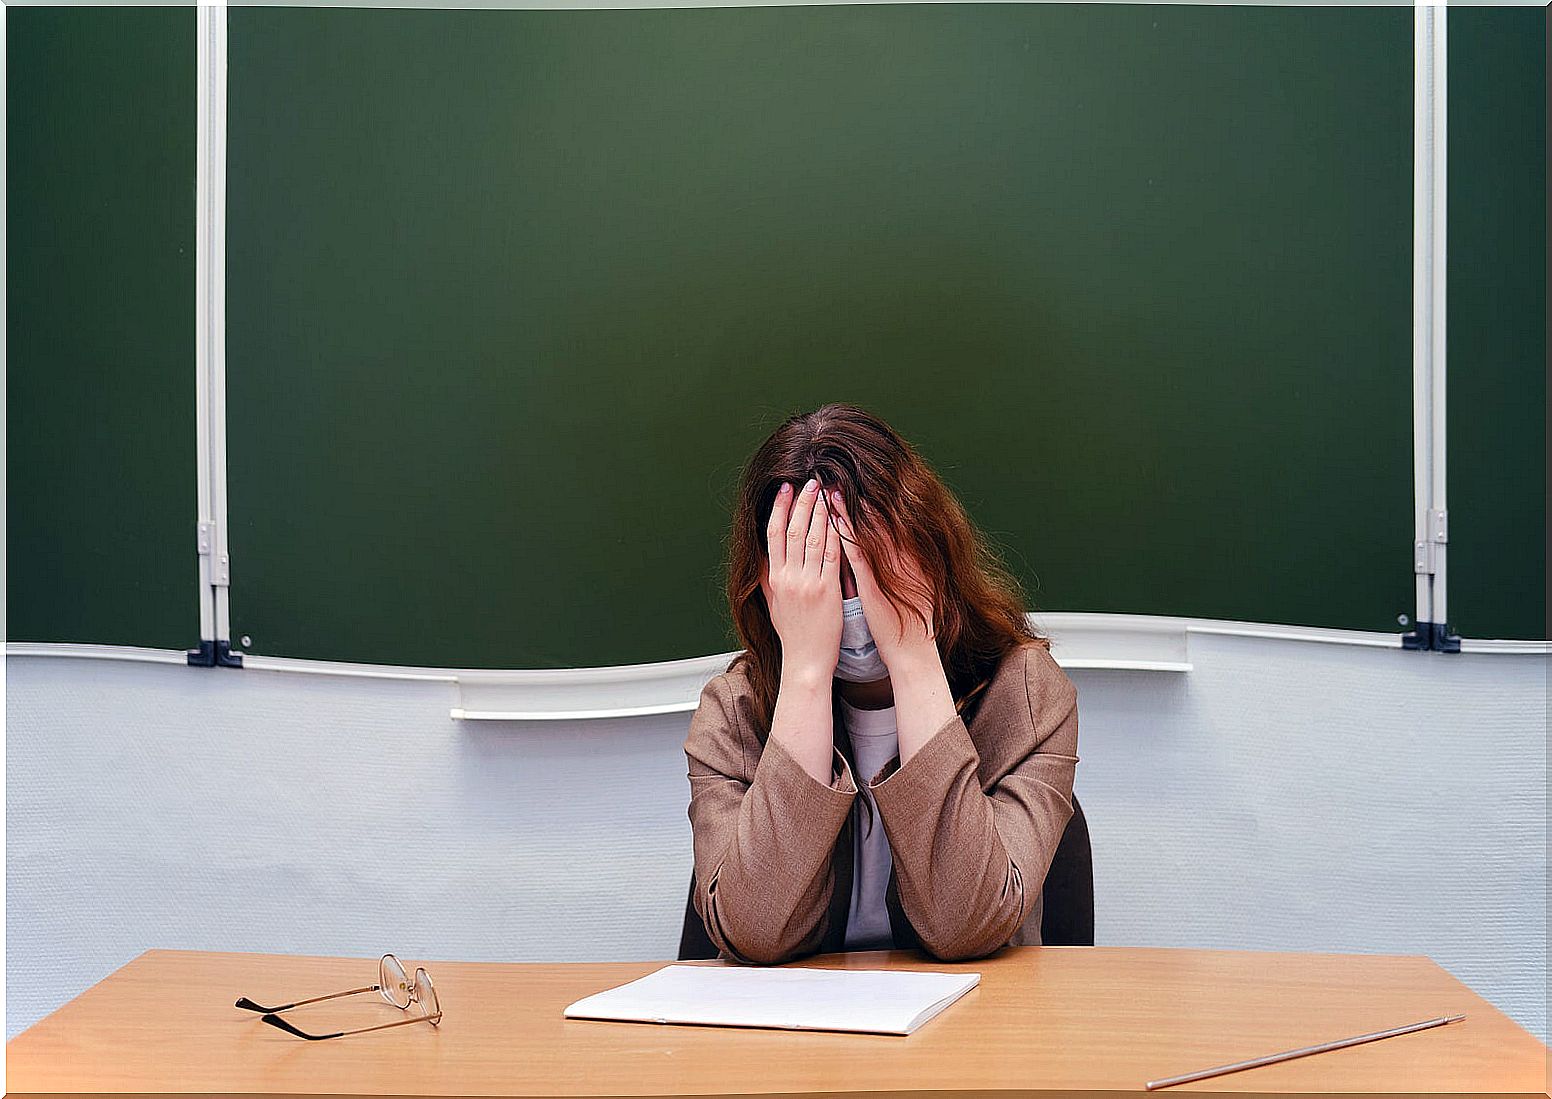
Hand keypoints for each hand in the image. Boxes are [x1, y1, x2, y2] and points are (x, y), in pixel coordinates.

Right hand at [760, 478, 842, 682]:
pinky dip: (835, 534)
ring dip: (820, 512)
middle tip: (810, 481)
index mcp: (774, 578)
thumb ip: (767, 578)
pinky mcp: (827, 591)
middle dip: (801, 503)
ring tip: (826, 492)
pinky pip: (832, 556)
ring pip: (812, 538)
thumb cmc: (792, 634)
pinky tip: (840, 519)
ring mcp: (807, 583)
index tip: (785, 489)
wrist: (806, 661)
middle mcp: (787, 578)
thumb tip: (761, 556)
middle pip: (792, 530)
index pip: (773, 535)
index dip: (778, 509)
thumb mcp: (772, 603)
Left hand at [827, 489, 937, 672]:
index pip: (887, 521)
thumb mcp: (911, 585)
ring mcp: (885, 570)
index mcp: (907, 557)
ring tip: (828, 487)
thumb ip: (902, 563)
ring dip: (845, 509)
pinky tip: (833, 518)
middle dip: (855, 497)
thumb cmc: (910, 621)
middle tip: (835, 474)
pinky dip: (845, 533)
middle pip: (875, 519)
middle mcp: (898, 558)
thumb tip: (889, 544)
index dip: (869, 500)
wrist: (913, 649)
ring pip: (863, 531)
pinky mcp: (872, 584)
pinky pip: (856, 553)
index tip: (855, 479)